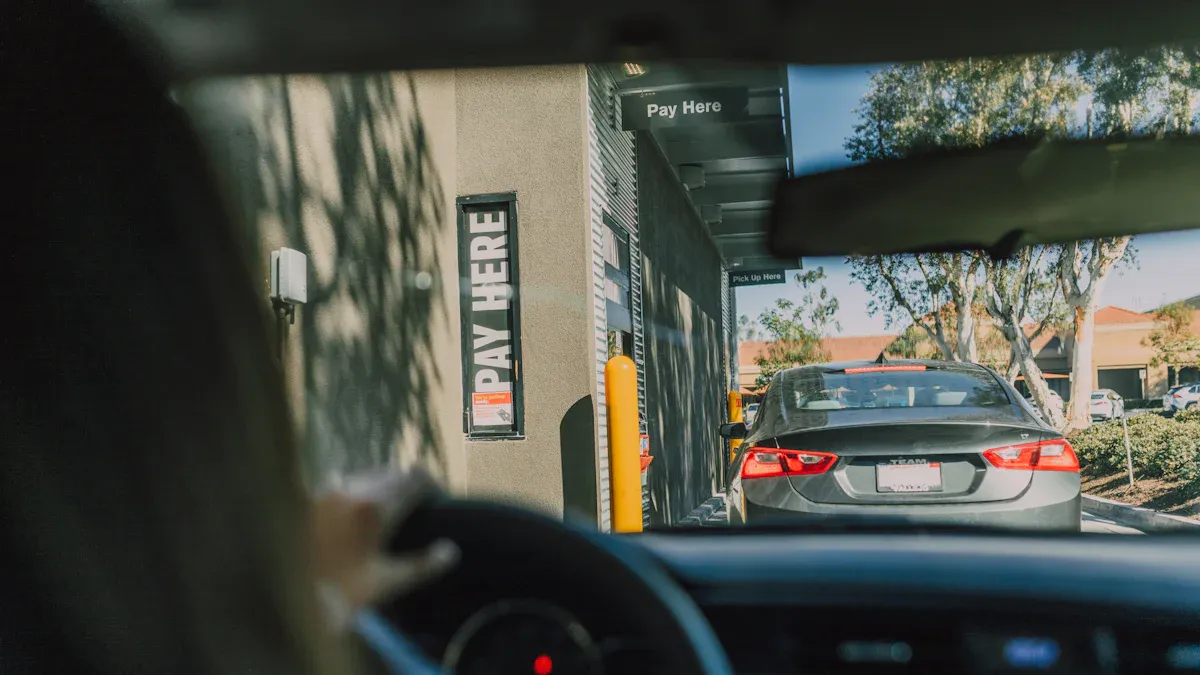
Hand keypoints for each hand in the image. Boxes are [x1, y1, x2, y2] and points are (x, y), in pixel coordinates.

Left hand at [311, 468, 457, 616]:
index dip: (430, 485)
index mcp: (376, 508)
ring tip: (388, 507)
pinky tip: (357, 510)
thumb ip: (424, 566)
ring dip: (382, 485)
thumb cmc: (345, 592)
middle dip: (407, 485)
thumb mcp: (389, 581)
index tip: (436, 498)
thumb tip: (451, 551)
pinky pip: (344, 482)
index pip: (415, 478)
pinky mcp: (313, 498)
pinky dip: (356, 490)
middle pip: (393, 473)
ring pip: (368, 475)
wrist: (292, 598)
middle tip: (415, 504)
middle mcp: (353, 491)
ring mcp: (329, 491)